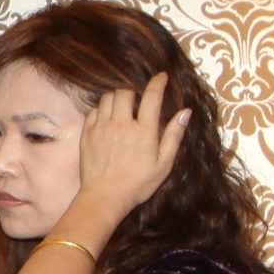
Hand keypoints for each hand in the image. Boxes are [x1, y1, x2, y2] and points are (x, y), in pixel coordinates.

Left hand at [71, 75, 190, 229]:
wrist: (105, 197)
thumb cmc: (138, 184)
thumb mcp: (164, 164)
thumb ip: (174, 135)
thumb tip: (185, 112)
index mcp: (144, 131)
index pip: (152, 96)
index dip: (158, 82)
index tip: (161, 76)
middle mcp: (122, 124)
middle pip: (125, 92)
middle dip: (133, 92)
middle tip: (137, 101)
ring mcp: (102, 128)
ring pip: (107, 98)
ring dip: (116, 98)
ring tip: (122, 109)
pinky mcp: (87, 134)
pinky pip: (93, 111)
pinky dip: (101, 109)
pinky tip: (107, 119)